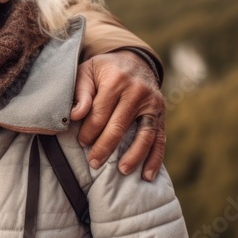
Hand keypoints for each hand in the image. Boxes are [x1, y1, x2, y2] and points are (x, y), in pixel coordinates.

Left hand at [69, 50, 165, 180]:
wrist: (133, 61)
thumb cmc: (104, 71)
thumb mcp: (87, 72)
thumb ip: (80, 93)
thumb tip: (75, 116)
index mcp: (116, 80)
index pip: (100, 113)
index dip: (89, 131)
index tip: (81, 143)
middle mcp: (137, 91)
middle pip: (119, 126)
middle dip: (104, 147)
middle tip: (93, 163)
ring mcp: (152, 103)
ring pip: (144, 134)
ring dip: (133, 156)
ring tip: (121, 171)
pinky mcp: (162, 114)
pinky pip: (159, 139)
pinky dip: (155, 159)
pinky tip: (147, 176)